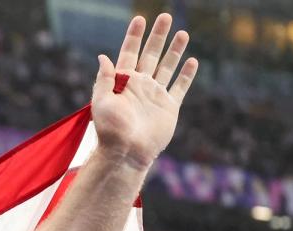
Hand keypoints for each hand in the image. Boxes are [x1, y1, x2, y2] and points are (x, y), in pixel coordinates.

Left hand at [91, 14, 197, 168]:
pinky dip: (186, 75)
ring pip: (167, 66)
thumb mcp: (101, 102)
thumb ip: (104, 79)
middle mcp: (140, 85)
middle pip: (151, 54)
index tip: (140, 18)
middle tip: (165, 16)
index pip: (129, 52)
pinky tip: (192, 61)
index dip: (134, 36)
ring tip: (182, 33)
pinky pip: (179, 87)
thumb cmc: (110, 130)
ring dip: (174, 50)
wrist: (126, 153)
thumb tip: (103, 56)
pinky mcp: (169, 107)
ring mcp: (155, 95)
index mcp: (122, 82)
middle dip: (158, 36)